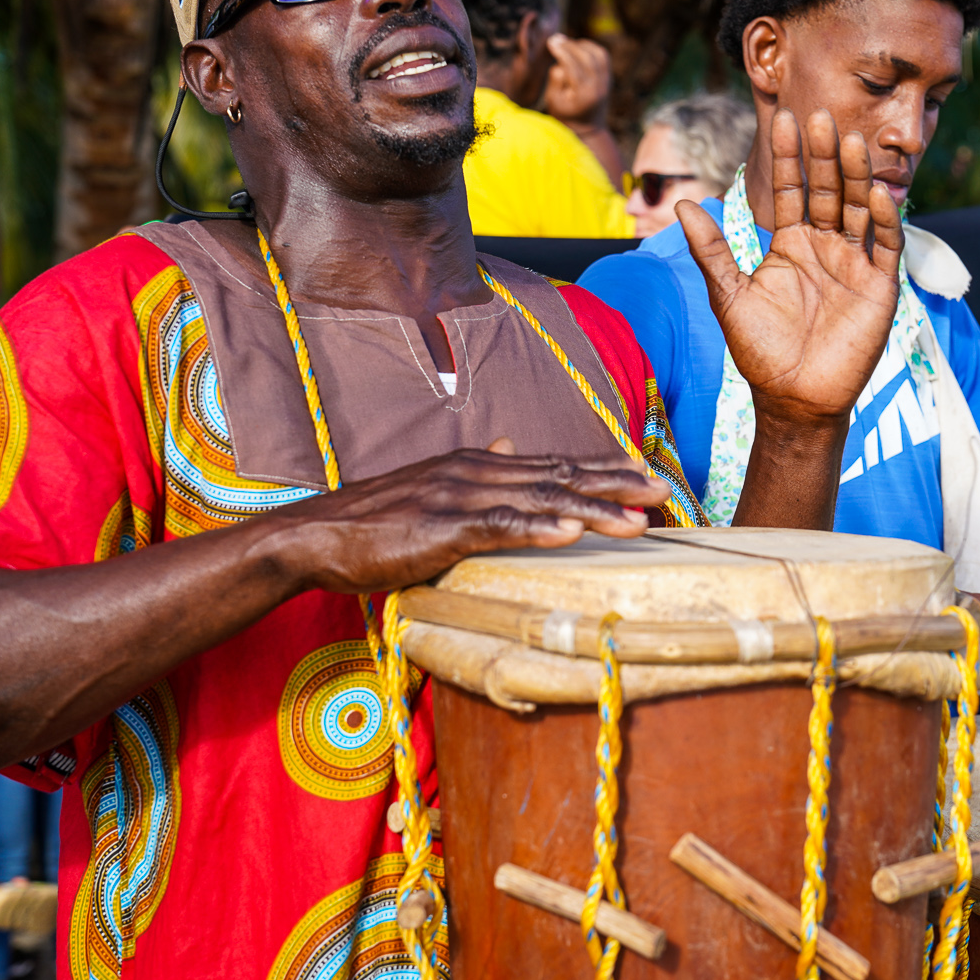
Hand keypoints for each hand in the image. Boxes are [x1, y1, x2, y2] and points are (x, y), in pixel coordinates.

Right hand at [268, 446, 665, 593]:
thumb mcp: (434, 489)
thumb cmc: (376, 521)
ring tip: (638, 519)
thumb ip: (479, 471)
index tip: (643, 472)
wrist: (316, 534)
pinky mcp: (440, 527)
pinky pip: (499, 526)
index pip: (553, 464)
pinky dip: (539, 528)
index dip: (602, 468)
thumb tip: (513, 444)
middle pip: (560, 475)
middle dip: (615, 483)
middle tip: (663, 490)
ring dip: (593, 510)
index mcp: (479, 465)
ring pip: (541, 500)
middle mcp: (477, 471)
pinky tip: (572, 533)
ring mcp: (460, 497)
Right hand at [541, 33, 611, 126]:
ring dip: (581, 44)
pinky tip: (578, 46)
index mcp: (584, 95)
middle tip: (556, 38)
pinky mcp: (608, 77)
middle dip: (570, 45)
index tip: (551, 42)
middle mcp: (598, 87)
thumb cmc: (566, 115)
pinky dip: (591, 47)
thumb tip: (560, 63)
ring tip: (566, 43)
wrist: (588, 128)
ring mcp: (606, 82)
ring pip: (598, 54)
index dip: (562, 52)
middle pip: (587, 58)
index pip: (573, 67)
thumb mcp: (553, 102)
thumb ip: (555, 81)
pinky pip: (603, 56)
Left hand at [677, 108, 902, 428]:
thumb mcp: (729, 294)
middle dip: (824, 155)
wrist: (793, 399)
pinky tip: (874, 193)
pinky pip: (884, 247)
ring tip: (850, 141)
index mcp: (791, 245)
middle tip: (820, 116)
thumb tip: (682, 204)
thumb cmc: (760, 350)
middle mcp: (826, 248)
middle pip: (828, 190)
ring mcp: (855, 265)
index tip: (783, 120)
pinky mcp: (880, 288)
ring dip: (855, 176)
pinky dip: (882, 220)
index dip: (788, 158)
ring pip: (858, 210)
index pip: (792, 190)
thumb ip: (711, 250)